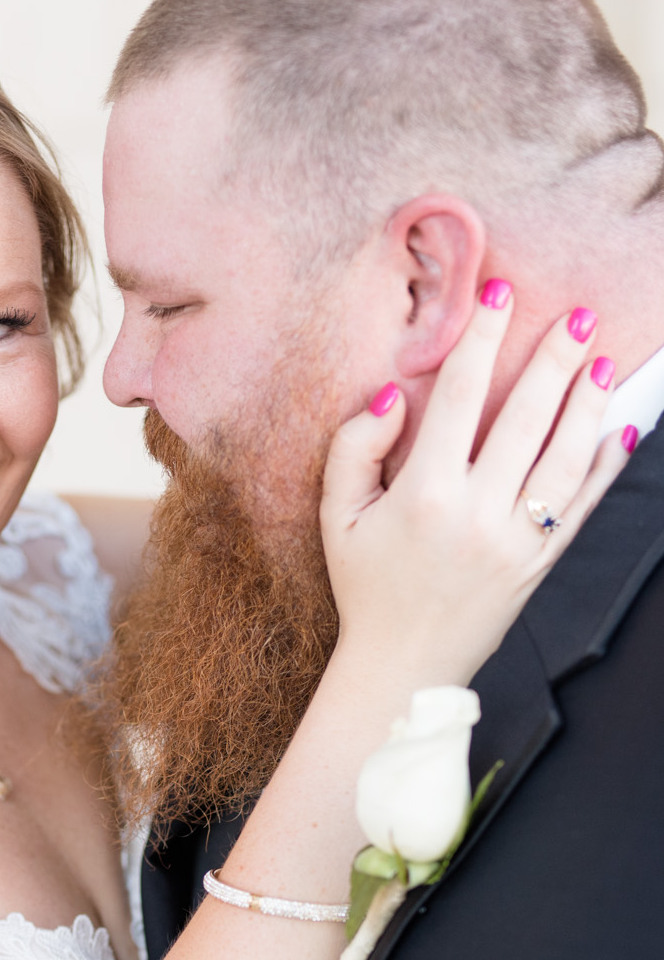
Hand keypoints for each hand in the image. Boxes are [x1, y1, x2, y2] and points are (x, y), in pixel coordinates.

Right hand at [320, 287, 632, 686]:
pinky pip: (582, 508)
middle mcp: (476, 515)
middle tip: (578, 316)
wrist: (402, 666)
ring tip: (601, 361)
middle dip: (555, 360)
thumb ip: (354, 448)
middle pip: (526, 418)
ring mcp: (515, 542)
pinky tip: (622, 429)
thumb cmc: (367, 588)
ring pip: (564, 459)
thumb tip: (395, 395)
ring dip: (587, 405)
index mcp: (423, 494)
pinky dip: (607, 467)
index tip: (500, 293)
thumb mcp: (337, 518)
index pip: (462, 397)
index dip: (483, 338)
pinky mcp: (538, 564)